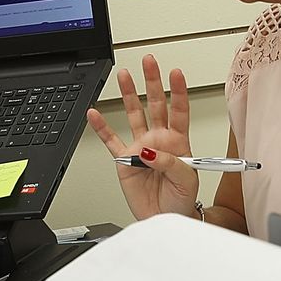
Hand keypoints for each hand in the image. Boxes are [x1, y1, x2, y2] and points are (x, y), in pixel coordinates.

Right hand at [85, 53, 199, 219]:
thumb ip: (170, 162)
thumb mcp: (186, 180)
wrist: (165, 218)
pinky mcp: (125, 161)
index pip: (179, 110)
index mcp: (178, 142)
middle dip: (152, 81)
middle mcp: (159, 140)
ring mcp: (141, 148)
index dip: (178, 91)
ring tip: (123, 76)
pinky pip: (111, 141)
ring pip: (134, 115)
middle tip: (149, 62)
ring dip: (129, 95)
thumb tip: (150, 152)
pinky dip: (102, 127)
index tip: (175, 73)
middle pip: (156, 104)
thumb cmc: (181, 199)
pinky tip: (94, 114)